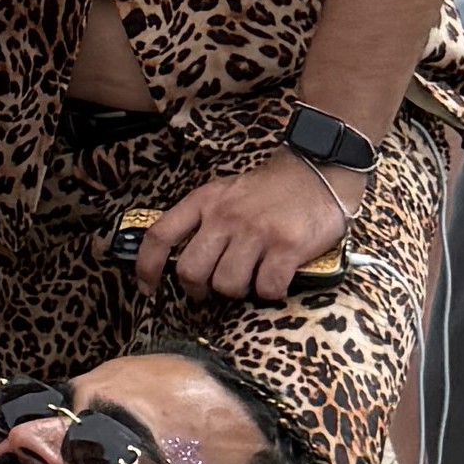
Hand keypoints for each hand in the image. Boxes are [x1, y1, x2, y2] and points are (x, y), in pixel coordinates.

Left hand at [134, 151, 356, 304]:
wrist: (317, 170)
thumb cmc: (268, 190)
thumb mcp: (224, 193)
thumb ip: (202, 220)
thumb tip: (180, 259)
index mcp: (204, 201)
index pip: (160, 236)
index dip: (147, 267)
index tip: (148, 288)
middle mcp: (225, 216)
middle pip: (190, 271)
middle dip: (198, 290)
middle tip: (212, 289)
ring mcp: (256, 232)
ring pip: (226, 285)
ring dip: (237, 292)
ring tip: (250, 279)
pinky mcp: (286, 247)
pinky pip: (266, 289)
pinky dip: (269, 293)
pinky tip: (276, 279)